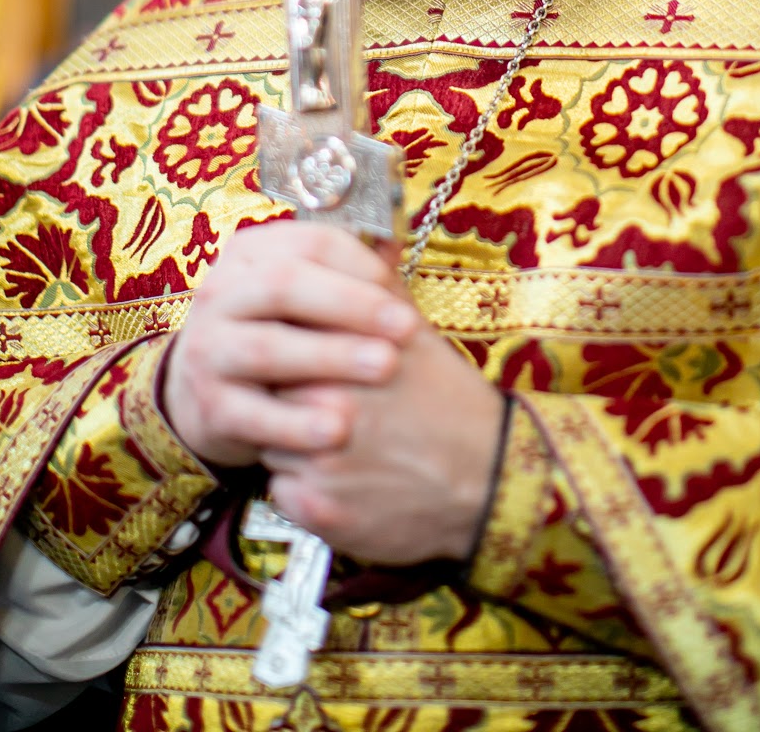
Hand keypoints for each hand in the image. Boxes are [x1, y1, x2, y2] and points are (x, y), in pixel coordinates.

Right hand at [161, 223, 417, 469]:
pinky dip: (296, 424)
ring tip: (385, 367)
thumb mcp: (306, 297)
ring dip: (331, 356)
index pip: (310, 243)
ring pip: (268, 347)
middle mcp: (221, 293)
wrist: (208, 393)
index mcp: (251, 254)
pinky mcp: (208, 404)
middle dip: (350, 304)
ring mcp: (208, 348)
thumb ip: (350, 276)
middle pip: (284, 285)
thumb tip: (397, 247)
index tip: (403, 293)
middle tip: (407, 327)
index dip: (362, 265)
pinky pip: (253, 414)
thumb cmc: (281, 334)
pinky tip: (337, 430)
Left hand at [262, 318, 505, 564]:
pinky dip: (303, 491)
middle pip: (270, 396)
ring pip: (271, 445)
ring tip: (344, 448)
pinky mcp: (318, 511)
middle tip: (333, 412)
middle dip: (292, 402)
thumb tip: (357, 247)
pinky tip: (343, 483)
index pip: (282, 345)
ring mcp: (321, 463)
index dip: (298, 359)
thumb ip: (374, 295)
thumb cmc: (449, 402)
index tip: (315, 369)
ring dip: (294, 447)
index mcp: (347, 356)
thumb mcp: (416, 336)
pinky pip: (282, 493)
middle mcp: (328, 406)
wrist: (489, 478)